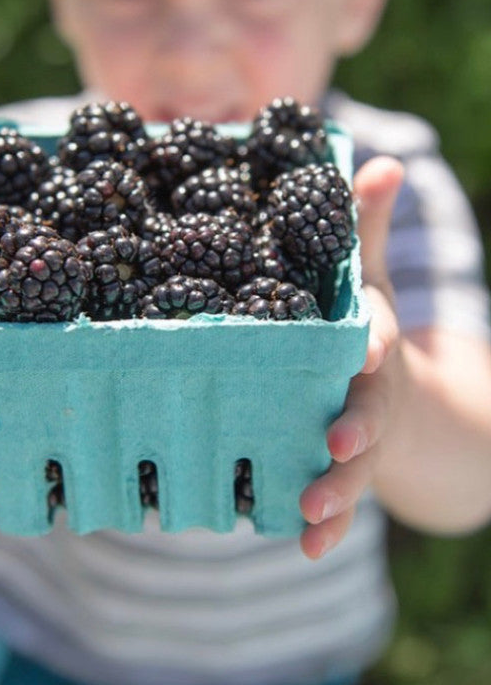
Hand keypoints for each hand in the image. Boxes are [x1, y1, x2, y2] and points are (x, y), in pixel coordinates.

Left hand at [299, 156, 403, 558]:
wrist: (402, 398)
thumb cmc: (368, 332)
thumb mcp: (371, 283)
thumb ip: (365, 231)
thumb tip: (382, 162)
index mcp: (371, 342)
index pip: (375, 336)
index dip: (371, 338)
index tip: (364, 346)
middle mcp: (370, 391)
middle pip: (367, 410)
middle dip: (354, 426)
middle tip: (334, 443)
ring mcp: (360, 435)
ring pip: (353, 465)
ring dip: (337, 489)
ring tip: (311, 511)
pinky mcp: (345, 469)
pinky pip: (338, 499)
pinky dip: (325, 523)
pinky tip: (304, 544)